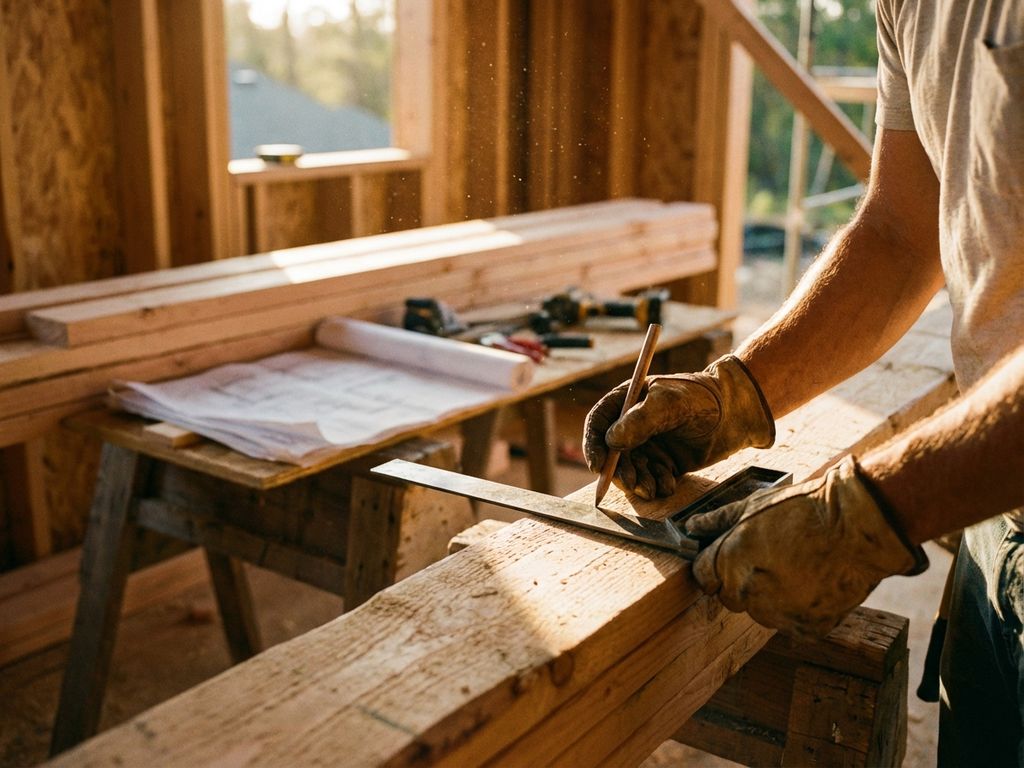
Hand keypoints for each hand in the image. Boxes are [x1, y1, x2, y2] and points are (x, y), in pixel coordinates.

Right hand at [582, 356, 774, 498]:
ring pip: (632, 469)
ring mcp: (648, 445)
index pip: (599, 424)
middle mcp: (633, 425)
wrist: (735, 413)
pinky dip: (656, 484)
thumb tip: (611, 440)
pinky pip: (651, 478)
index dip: (594, 445)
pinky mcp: (664, 462)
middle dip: (620, 471)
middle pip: (612, 453)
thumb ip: (640, 421)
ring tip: (654, 488)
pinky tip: (669, 483)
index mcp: (627, 402)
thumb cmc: (700, 399)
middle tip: (632, 483)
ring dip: (638, 482)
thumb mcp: (669, 404)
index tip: (598, 466)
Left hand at [685, 456, 928, 638]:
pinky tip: (813, 583)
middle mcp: (751, 593)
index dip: (714, 564)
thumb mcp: (756, 504)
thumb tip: (691, 527)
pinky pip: (791, 624)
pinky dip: (798, 609)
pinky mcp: (808, 628)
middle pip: (730, 597)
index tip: (728, 557)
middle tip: (769, 559)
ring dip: (768, 598)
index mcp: (732, 560)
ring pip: (760, 613)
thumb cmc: (807, 510)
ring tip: (796, 568)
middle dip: (740, 581)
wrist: (861, 528)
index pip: (704, 575)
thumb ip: (718, 520)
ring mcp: (780, 614)